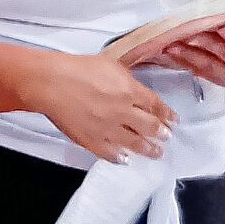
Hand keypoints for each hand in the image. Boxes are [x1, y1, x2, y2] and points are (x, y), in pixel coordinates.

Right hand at [32, 51, 174, 162]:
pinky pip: (110, 153)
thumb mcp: (109, 64)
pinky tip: (125, 159)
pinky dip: (119, 158)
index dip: (167, 114)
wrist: (51, 83)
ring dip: (148, 149)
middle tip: (166, 137)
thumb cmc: (76, 69)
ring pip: (135, 144)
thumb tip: (134, 88)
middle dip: (161, 133)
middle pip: (150, 127)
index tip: (173, 120)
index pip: (156, 106)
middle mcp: (123, 113)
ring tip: (155, 153)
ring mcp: (108, 129)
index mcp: (130, 92)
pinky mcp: (92, 140)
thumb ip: (126, 78)